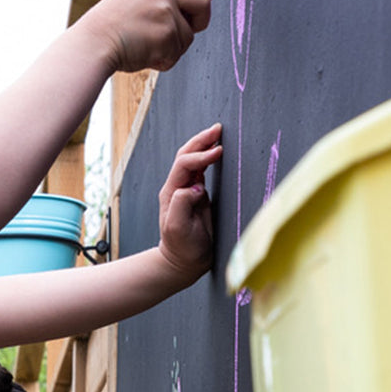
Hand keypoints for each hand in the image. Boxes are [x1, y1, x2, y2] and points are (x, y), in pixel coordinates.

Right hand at [86, 0, 211, 74]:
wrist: (95, 43)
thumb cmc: (109, 25)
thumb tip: (180, 0)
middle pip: (203, 2)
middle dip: (201, 19)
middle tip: (190, 26)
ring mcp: (167, 14)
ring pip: (187, 37)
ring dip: (172, 47)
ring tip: (148, 45)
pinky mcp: (167, 37)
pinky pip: (176, 55)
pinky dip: (163, 60)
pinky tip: (145, 54)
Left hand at [157, 124, 223, 281]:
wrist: (185, 262)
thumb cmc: (183, 248)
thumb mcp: (178, 228)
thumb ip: (182, 203)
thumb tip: (196, 186)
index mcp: (172, 192)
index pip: (184, 164)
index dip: (201, 155)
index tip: (218, 152)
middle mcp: (178, 187)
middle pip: (186, 155)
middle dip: (201, 140)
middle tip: (218, 129)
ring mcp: (187, 189)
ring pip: (193, 159)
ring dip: (204, 144)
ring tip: (218, 133)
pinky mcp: (198, 194)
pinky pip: (201, 169)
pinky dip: (209, 156)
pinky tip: (218, 149)